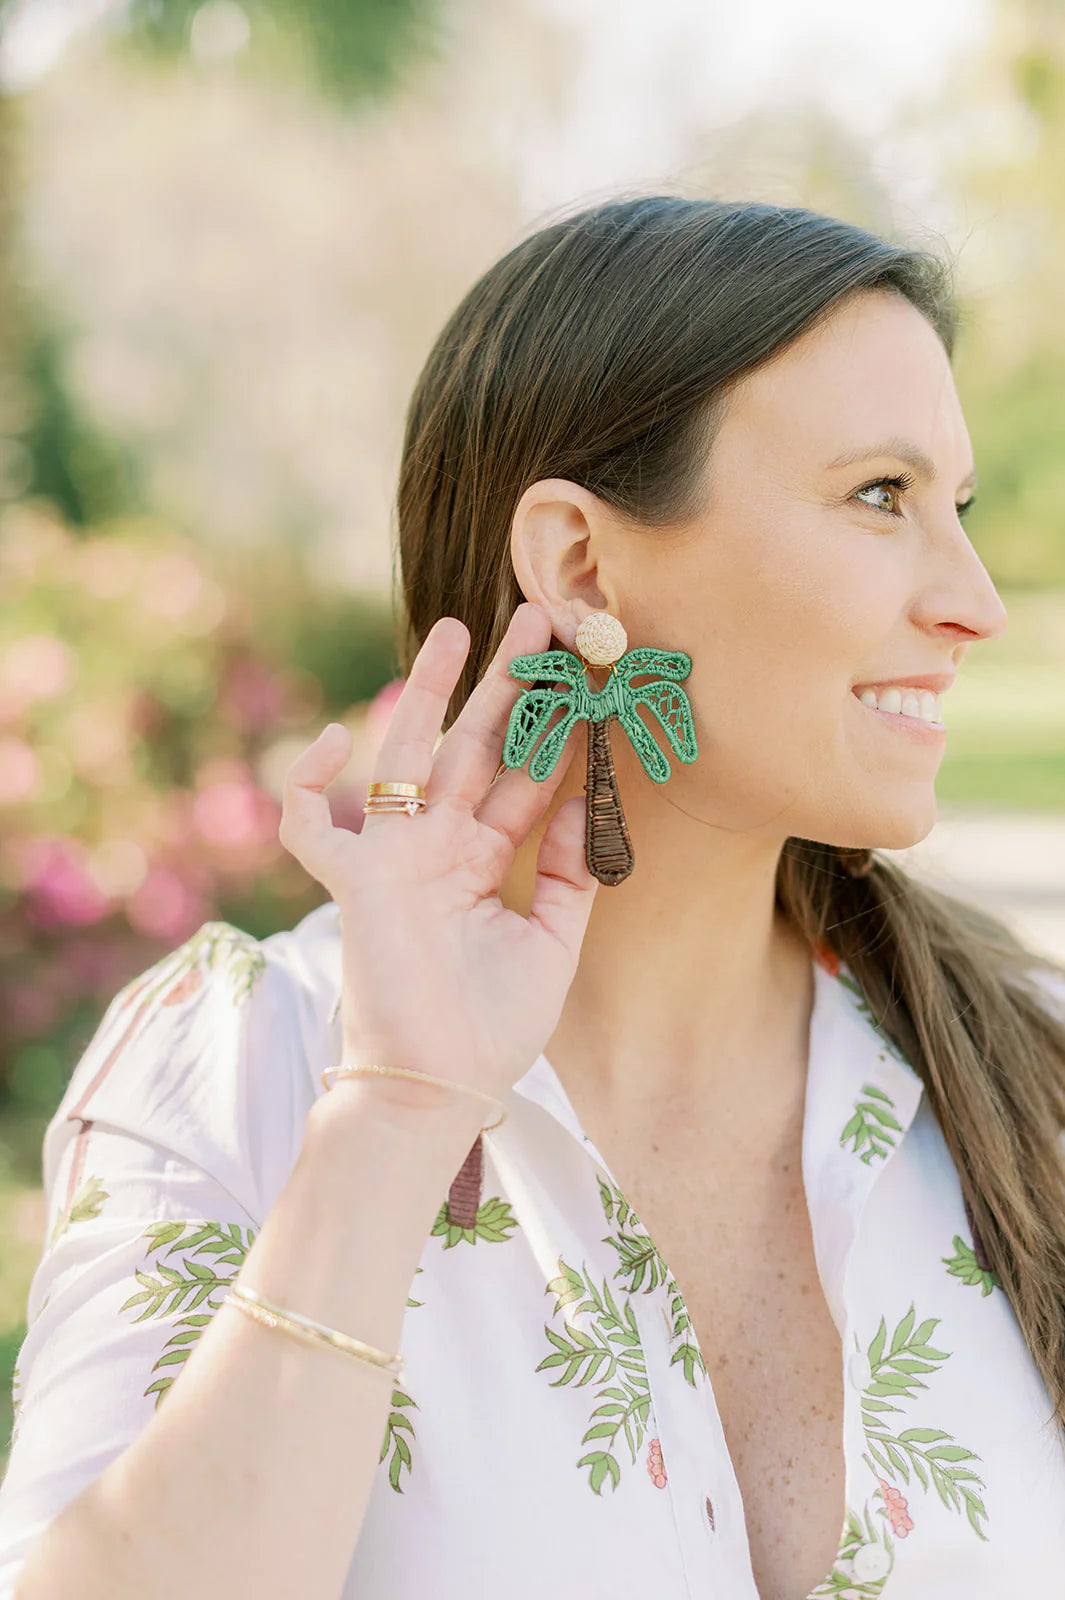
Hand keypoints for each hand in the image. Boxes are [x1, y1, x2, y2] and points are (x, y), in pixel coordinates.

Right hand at [278, 602, 596, 1122]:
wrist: (442, 1087)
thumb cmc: (494, 1026)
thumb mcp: (551, 942)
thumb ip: (568, 871)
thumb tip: (587, 799)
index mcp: (484, 859)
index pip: (525, 779)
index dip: (557, 732)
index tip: (592, 682)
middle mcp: (440, 847)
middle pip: (477, 746)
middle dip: (507, 684)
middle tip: (539, 620)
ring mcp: (396, 859)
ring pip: (409, 755)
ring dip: (430, 692)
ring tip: (457, 628)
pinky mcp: (357, 884)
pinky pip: (314, 826)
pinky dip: (310, 786)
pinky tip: (338, 740)